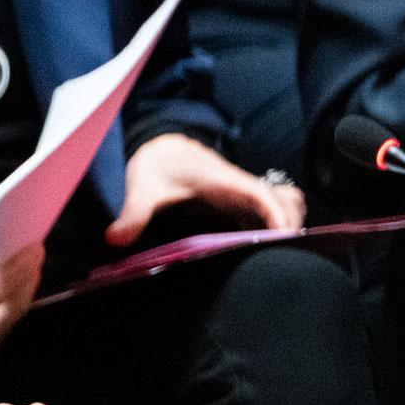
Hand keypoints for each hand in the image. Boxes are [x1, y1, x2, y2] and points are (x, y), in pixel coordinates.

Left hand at [105, 134, 304, 246]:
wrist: (162, 147)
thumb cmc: (155, 165)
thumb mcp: (141, 188)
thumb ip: (132, 213)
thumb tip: (114, 238)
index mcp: (221, 181)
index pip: (260, 194)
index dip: (276, 214)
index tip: (284, 237)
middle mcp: (238, 186)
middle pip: (284, 199)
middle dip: (291, 224)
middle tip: (288, 257)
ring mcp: (242, 193)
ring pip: (283, 201)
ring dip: (287, 223)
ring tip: (283, 256)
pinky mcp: (239, 201)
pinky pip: (270, 210)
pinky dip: (276, 226)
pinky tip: (266, 253)